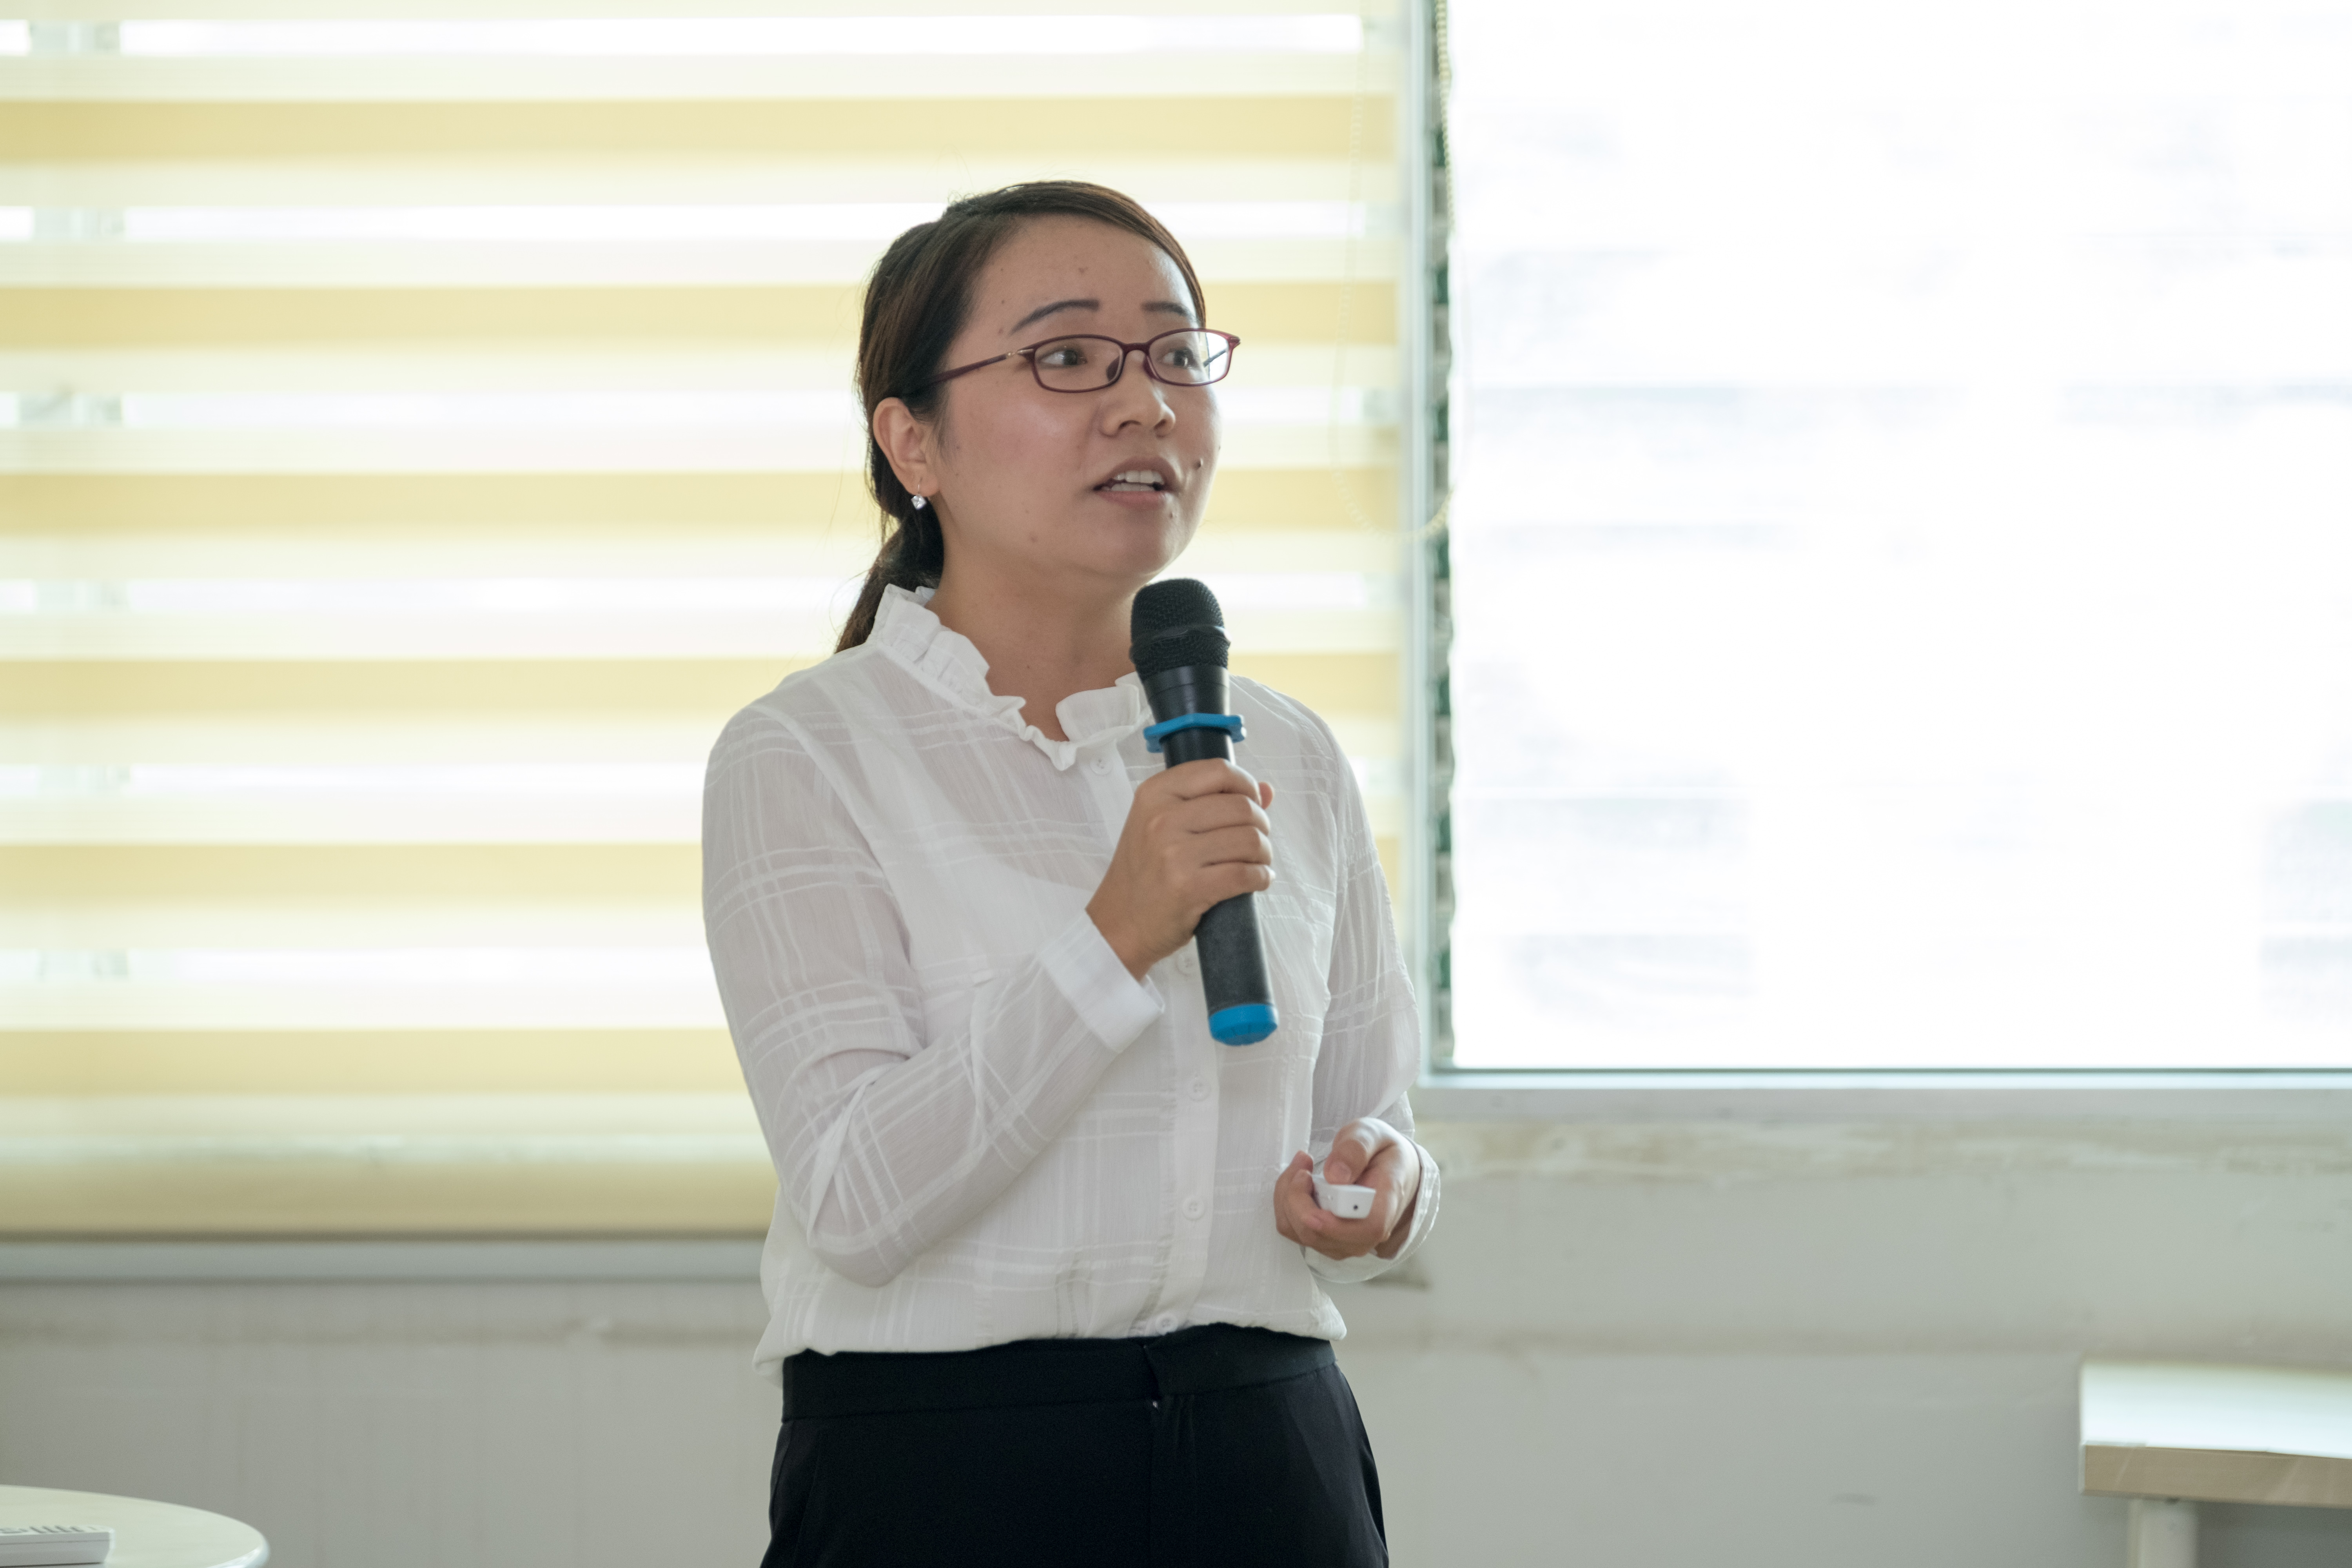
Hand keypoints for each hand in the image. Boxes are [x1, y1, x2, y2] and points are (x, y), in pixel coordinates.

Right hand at [1087, 758, 1274, 978]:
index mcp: (1155, 794)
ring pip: (1249, 840)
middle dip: (1261, 824)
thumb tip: (1268, 790)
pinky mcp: (1189, 887)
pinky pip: (1246, 874)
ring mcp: (1174, 853)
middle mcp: (1162, 819)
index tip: (1252, 803)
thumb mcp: (1161, 824)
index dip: (1247, 785)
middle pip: (1242, 807)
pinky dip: (1261, 877)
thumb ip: (1212, 801)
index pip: (1219, 771)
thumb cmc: (1144, 873)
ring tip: (1255, 862)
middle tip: (1255, 841)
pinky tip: (1256, 880)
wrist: (1119, 923)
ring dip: (1263, 853)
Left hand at [1273, 1118, 1423, 1262]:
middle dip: (1296, 1195)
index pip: (1360, 1230)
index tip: (1308, 1178)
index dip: (1327, 1217)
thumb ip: (1356, 1149)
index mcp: (1384, 1209)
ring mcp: (1343, 1243)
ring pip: (1299, 1232)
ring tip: (1301, 1166)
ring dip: (1288, 1196)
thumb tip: (1335, 1175)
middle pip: (1317, 1234)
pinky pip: (1293, 1229)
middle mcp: (1363, 1236)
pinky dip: (1286, 1203)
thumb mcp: (1373, 1135)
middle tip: (1303, 1160)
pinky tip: (1299, 1182)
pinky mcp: (1326, 1240)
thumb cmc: (1382, 1154)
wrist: (1390, 1171)